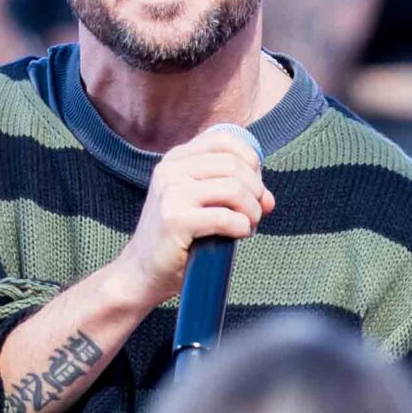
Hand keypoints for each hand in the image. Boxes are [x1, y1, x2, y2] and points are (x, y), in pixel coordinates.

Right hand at [111, 123, 272, 308]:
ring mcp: (170, 193)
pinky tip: (239, 235)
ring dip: (252, 211)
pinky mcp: (174, 220)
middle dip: (256, 191)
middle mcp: (170, 170)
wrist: (143, 272)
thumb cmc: (179, 239)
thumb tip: (269, 199)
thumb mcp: (202, 204)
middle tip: (256, 213)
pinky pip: (225, 217)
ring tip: (249, 225)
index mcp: (176, 159)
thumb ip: (234, 192)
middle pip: (234, 165)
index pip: (224, 141)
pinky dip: (242, 227)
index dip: (250, 161)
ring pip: (233, 189)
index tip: (254, 186)